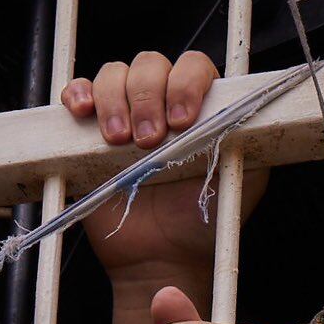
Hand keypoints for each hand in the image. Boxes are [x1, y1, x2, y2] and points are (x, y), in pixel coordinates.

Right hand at [62, 50, 264, 284]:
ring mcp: (124, 113)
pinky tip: (82, 112)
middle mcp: (162, 102)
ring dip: (114, 100)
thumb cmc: (202, 222)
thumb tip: (246, 112)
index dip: (185, 84)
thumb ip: (243, 144)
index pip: (193, 66)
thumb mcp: (238, 183)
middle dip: (147, 98)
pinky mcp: (88, 134)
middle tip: (148, 142)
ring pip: (114, 74)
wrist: (161, 258)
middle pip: (150, 65)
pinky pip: (79, 93)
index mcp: (201, 106)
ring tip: (119, 142)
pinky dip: (78, 93)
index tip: (182, 122)